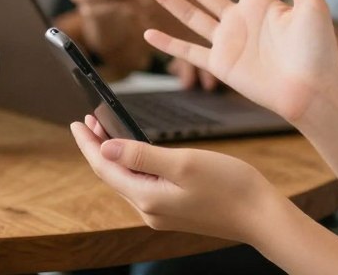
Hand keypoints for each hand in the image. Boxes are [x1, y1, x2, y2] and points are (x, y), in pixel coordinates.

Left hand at [71, 115, 282, 243]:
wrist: (261, 216)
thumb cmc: (229, 187)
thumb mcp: (183, 163)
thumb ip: (142, 156)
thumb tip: (105, 149)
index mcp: (147, 198)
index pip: (104, 168)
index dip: (88, 144)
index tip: (76, 122)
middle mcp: (149, 210)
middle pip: (112, 176)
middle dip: (98, 148)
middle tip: (90, 120)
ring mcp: (162, 213)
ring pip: (126, 181)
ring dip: (114, 156)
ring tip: (106, 132)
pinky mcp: (175, 210)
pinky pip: (142, 186)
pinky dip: (132, 166)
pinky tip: (136, 154)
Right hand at [142, 0, 337, 122]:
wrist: (313, 90)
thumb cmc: (319, 50)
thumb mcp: (312, 5)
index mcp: (260, 2)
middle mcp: (239, 19)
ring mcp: (228, 42)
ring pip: (190, 15)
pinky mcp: (221, 66)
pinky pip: (189, 52)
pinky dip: (169, 44)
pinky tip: (149, 33)